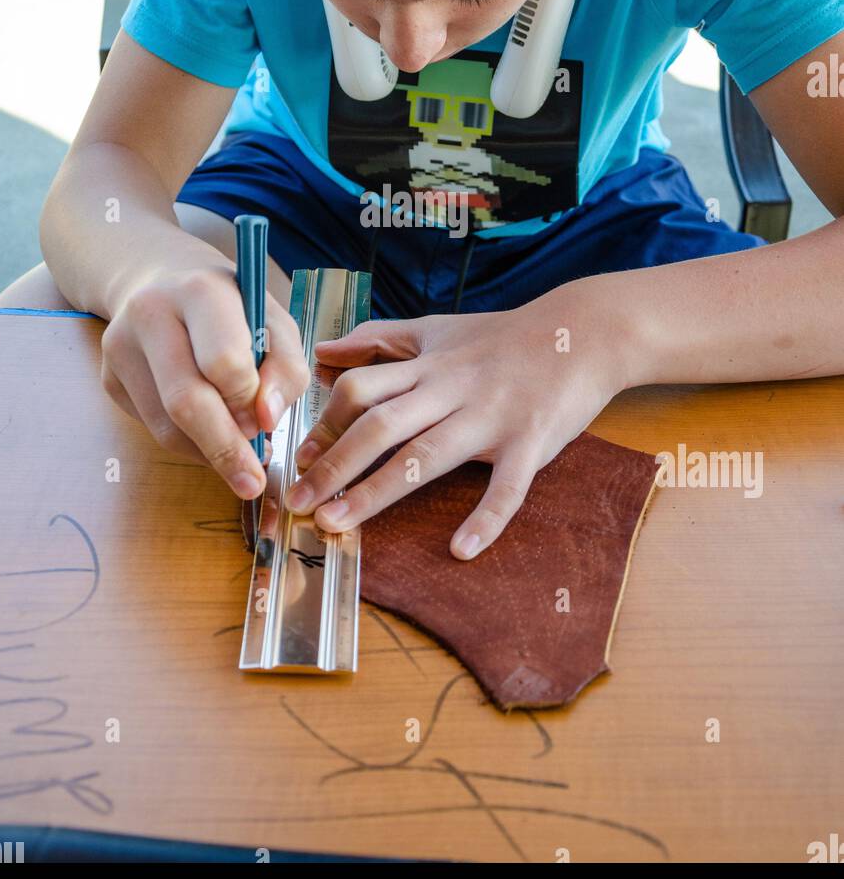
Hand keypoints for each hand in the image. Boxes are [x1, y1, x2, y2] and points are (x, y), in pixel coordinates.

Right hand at [100, 261, 309, 499]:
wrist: (161, 281)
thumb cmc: (233, 307)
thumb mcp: (274, 322)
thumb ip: (285, 369)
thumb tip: (265, 421)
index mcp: (199, 290)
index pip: (223, 361)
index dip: (248, 400)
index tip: (265, 422)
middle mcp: (150, 313)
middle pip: (185, 401)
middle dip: (225, 448)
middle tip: (252, 481)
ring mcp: (120, 347)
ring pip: (165, 426)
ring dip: (207, 452)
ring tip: (238, 455)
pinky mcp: (109, 378)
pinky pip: (152, 429)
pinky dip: (188, 444)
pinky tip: (209, 432)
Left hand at [286, 280, 635, 556]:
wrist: (580, 334)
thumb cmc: (503, 337)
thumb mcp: (437, 329)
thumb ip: (381, 339)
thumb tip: (325, 350)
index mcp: (427, 366)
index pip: (362, 391)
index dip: (326, 425)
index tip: (297, 460)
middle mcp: (451, 390)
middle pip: (381, 426)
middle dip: (334, 466)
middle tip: (297, 503)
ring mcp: (491, 418)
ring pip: (426, 456)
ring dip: (376, 493)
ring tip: (337, 524)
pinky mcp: (531, 441)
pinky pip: (508, 485)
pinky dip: (487, 518)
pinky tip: (462, 549)